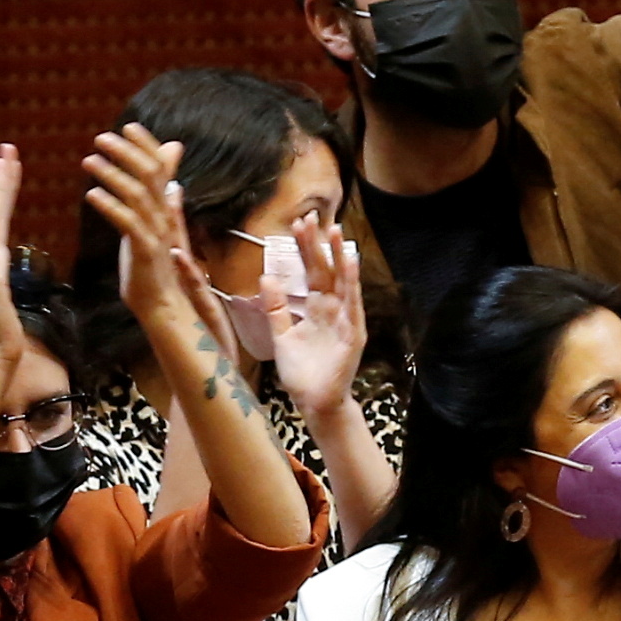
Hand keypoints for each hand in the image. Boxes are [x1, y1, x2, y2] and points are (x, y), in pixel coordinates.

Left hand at [82, 124, 213, 345]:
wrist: (167, 310)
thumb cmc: (161, 275)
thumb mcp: (163, 234)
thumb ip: (169, 206)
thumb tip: (174, 183)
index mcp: (167, 211)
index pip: (161, 169)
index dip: (147, 146)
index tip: (129, 126)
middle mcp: (165, 218)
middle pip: (151, 175)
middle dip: (127, 152)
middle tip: (102, 137)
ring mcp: (158, 234)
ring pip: (138, 195)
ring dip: (113, 174)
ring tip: (90, 159)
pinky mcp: (146, 253)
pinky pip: (128, 224)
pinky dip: (110, 206)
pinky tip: (91, 194)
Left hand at [267, 214, 367, 420]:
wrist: (314, 403)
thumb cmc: (302, 372)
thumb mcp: (282, 334)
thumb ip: (276, 307)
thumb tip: (268, 276)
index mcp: (316, 308)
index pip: (310, 271)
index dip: (304, 248)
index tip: (296, 223)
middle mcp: (332, 310)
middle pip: (325, 270)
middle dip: (318, 244)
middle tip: (310, 216)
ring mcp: (345, 320)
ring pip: (343, 282)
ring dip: (339, 257)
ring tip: (334, 231)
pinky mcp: (353, 334)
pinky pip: (353, 305)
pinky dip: (352, 284)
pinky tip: (349, 263)